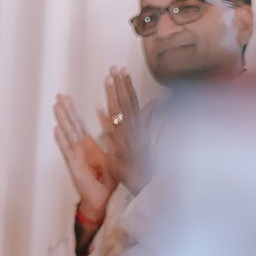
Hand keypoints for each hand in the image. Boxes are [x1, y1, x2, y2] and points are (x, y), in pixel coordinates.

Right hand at [53, 92, 117, 220]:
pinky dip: (62, 139)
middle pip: (71, 126)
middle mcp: (80, 150)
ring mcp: (76, 157)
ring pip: (68, 134)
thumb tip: (122, 129)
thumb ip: (116, 142)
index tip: (67, 97)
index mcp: (89, 147)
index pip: (79, 124)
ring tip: (57, 106)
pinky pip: (68, 150)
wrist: (103, 201)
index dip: (73, 110)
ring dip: (62, 119)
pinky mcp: (74, 166)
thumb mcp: (115, 159)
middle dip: (66, 110)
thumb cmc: (108, 183)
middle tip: (59, 95)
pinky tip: (56, 129)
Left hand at [96, 66, 151, 193]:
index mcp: (137, 127)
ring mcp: (128, 138)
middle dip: (120, 85)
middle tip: (114, 68)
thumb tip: (156, 103)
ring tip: (109, 78)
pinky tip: (99, 108)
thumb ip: (149, 120)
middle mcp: (133, 131)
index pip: (131, 102)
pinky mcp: (122, 149)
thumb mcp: (147, 140)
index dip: (125, 85)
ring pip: (120, 113)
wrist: (146, 188)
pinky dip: (106, 120)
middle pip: (126, 103)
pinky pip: (113, 133)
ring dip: (115, 95)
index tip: (119, 70)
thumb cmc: (143, 165)